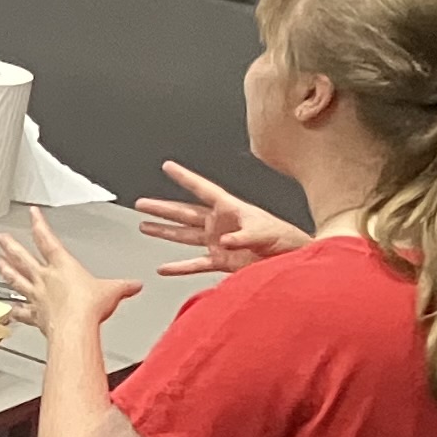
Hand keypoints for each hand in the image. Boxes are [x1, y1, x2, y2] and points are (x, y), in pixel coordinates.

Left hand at [0, 207, 142, 342]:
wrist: (75, 328)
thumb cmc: (89, 307)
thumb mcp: (112, 291)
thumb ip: (123, 286)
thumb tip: (135, 285)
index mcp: (62, 266)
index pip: (47, 239)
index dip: (39, 224)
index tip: (31, 213)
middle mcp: (45, 278)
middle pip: (22, 257)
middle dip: (11, 245)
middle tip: (0, 237)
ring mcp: (36, 296)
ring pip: (15, 278)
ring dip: (4, 268)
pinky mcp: (35, 314)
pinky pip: (21, 311)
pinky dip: (15, 310)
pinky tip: (9, 308)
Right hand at [135, 160, 307, 276]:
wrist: (295, 261)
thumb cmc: (286, 240)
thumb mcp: (265, 232)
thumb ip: (245, 236)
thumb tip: (225, 240)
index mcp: (231, 209)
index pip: (203, 189)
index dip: (185, 177)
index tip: (168, 167)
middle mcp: (221, 223)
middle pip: (185, 212)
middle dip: (163, 208)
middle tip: (142, 203)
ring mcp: (219, 242)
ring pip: (185, 235)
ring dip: (165, 232)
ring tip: (145, 227)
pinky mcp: (221, 261)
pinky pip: (195, 264)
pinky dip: (180, 267)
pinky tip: (165, 268)